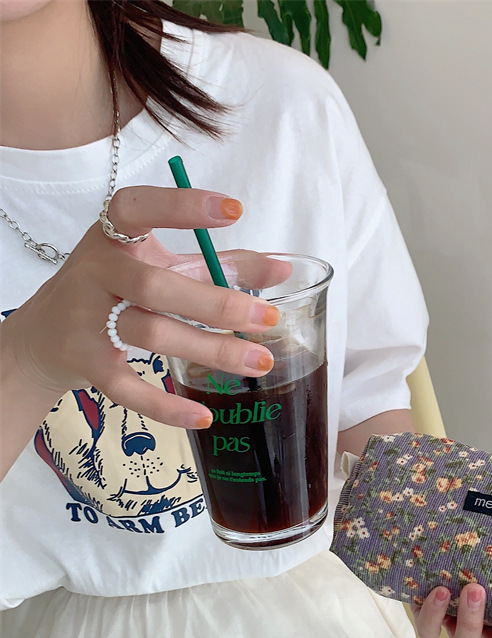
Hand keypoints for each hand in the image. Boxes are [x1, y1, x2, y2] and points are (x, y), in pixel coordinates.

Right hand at [4, 186, 291, 429]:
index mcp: (114, 238)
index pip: (138, 209)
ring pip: (149, 334)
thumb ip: (219, 265)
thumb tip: (283, 268)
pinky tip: (203, 415)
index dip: (181, 205)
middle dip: (217, 303)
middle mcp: (96, 272)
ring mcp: (87, 319)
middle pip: (155, 286)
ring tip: (259, 362)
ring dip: (209, 349)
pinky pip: (126, 388)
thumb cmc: (117, 291)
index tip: (234, 211)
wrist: (45, 336)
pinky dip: (164, 406)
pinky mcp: (86, 363)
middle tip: (267, 317)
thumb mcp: (162, 267)